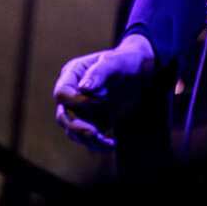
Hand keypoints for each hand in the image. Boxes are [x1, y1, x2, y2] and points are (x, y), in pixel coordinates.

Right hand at [52, 33, 157, 152]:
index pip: (62, 94)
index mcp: (73, 74)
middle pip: (64, 116)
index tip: (103, 98)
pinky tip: (111, 145)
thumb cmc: (127, 60)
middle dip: (77, 127)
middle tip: (94, 133)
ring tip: (106, 143)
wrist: (144, 70)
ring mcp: (82, 110)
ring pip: (73, 131)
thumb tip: (83, 89)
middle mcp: (73, 94)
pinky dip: (97, 144)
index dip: (77, 100)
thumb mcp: (116, 61)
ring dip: (87, 140)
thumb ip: (100, 72)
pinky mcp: (94, 121)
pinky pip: (89, 137)